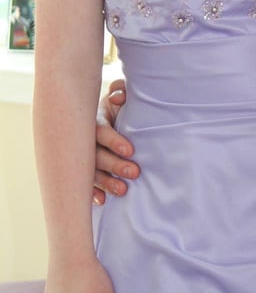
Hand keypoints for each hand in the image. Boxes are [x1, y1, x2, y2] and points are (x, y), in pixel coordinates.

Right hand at [93, 79, 138, 205]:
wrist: (111, 117)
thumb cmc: (119, 107)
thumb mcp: (120, 96)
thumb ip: (121, 91)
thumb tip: (117, 97)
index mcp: (94, 121)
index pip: (101, 132)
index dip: (114, 141)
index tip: (131, 150)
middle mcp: (86, 140)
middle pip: (96, 154)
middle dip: (114, 165)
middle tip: (135, 172)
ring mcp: (82, 157)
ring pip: (91, 171)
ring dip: (106, 182)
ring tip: (123, 190)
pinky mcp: (83, 170)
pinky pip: (85, 184)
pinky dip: (92, 193)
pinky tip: (101, 201)